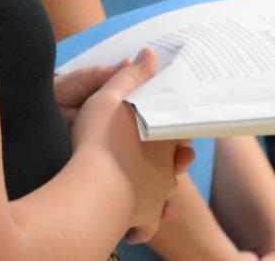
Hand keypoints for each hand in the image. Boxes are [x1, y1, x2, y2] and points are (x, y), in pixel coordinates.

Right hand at [70, 50, 193, 242]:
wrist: (93, 192)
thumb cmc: (101, 141)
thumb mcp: (112, 98)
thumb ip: (132, 76)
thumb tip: (151, 53)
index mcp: (165, 135)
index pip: (181, 126)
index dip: (179, 122)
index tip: (178, 121)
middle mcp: (168, 166)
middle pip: (179, 159)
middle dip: (177, 155)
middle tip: (178, 152)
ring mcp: (158, 194)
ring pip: (168, 190)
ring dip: (165, 186)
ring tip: (163, 185)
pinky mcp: (143, 218)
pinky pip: (150, 222)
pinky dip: (150, 220)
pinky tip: (146, 220)